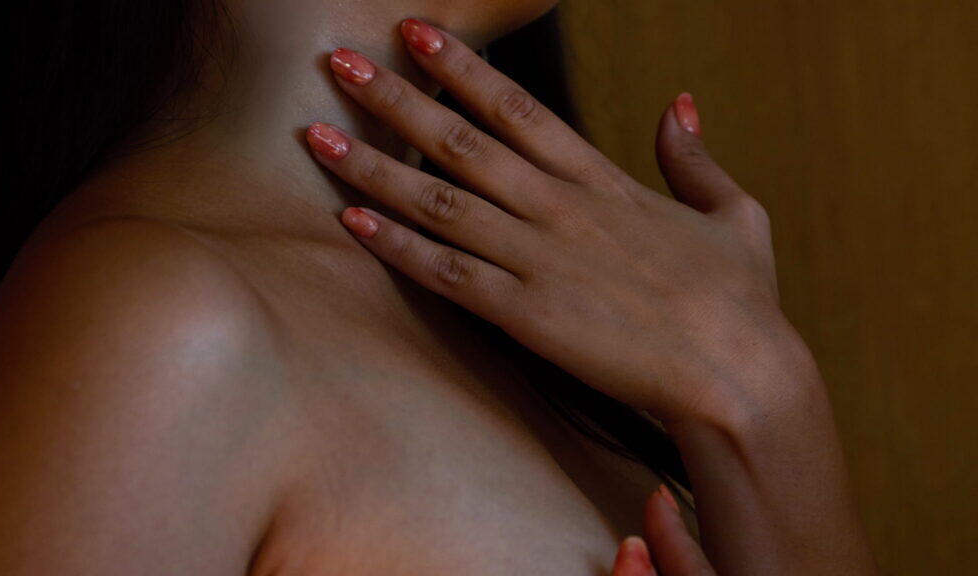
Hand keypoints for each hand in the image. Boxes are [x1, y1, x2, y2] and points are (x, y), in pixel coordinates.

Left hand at [308, 20, 876, 574]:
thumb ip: (696, 157)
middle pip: (460, 139)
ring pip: (438, 199)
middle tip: (339, 61)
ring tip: (316, 134)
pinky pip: (445, 272)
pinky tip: (350, 220)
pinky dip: (395, 244)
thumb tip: (682, 104)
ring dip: (372, 165)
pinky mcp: (527, 314)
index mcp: (603, 180)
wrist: (742, 374)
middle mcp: (560, 207)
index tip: (415, 34)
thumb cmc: (741, 301)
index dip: (460, 67)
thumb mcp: (735, 213)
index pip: (517, 108)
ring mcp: (539, 258)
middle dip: (394, 97)